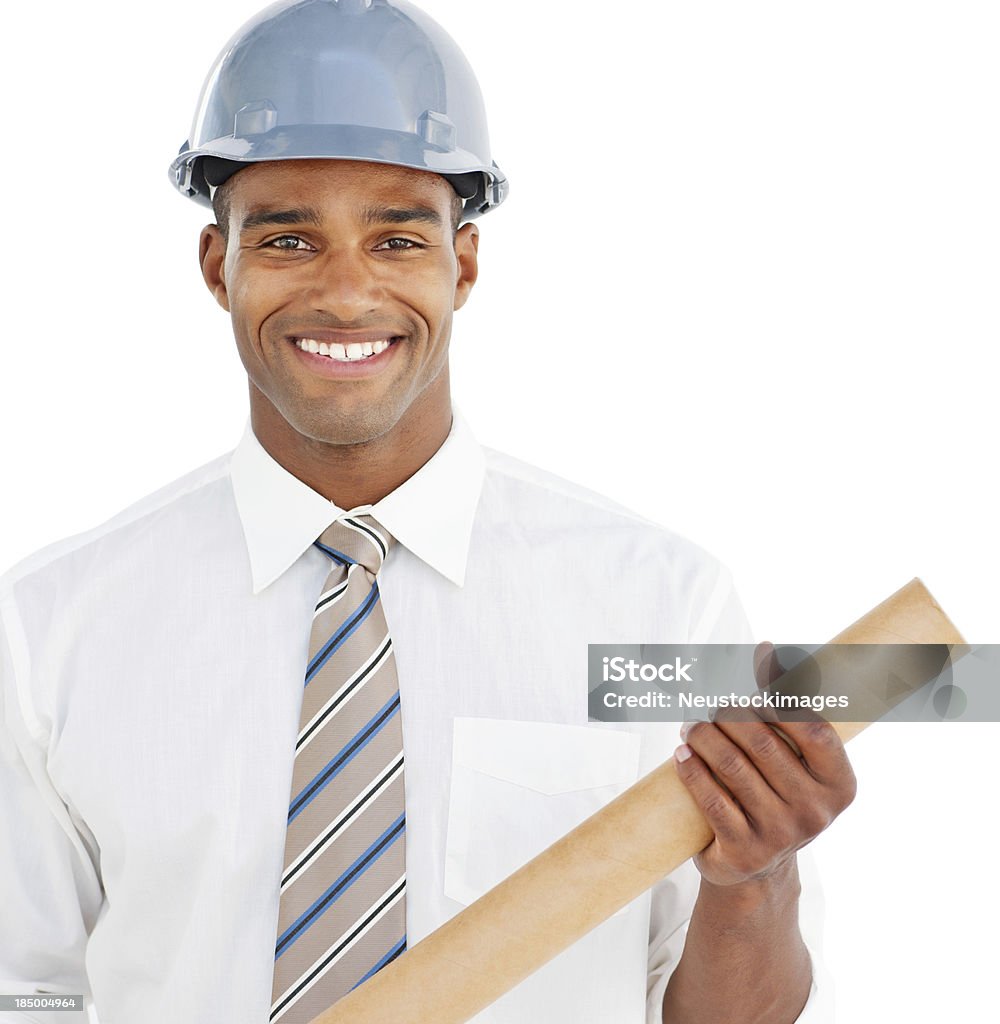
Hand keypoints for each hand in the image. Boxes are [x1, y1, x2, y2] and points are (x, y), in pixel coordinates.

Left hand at [673, 641, 856, 887]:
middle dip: (728, 717)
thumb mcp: (793, 757)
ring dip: (703, 737)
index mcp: (839, 784)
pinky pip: (711, 799)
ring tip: (690, 727)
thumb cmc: (776, 792)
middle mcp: (815, 811)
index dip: (779, 698)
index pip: (812, 728)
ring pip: (732, 767)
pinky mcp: (745, 851)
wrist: (758, 866)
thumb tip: (766, 647)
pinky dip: (692, 770)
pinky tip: (682, 754)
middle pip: (763, 743)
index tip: (751, 690)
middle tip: (710, 710)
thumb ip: (784, 704)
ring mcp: (781, 835)